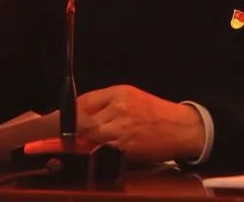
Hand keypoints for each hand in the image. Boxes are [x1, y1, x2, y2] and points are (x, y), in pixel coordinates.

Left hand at [76, 85, 204, 162]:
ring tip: (90, 143)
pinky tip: (105, 150)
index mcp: (119, 93)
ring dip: (87, 142)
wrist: (182, 128)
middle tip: (69, 137)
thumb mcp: (132, 97)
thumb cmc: (157, 113)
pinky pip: (104, 150)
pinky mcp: (126, 148)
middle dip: (75, 130)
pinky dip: (101, 152)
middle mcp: (119, 109)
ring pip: (91, 137)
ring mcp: (122, 129)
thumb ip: (106, 103)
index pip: (83, 101)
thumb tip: (80, 114)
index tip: (61, 121)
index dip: (70, 113)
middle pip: (83, 121)